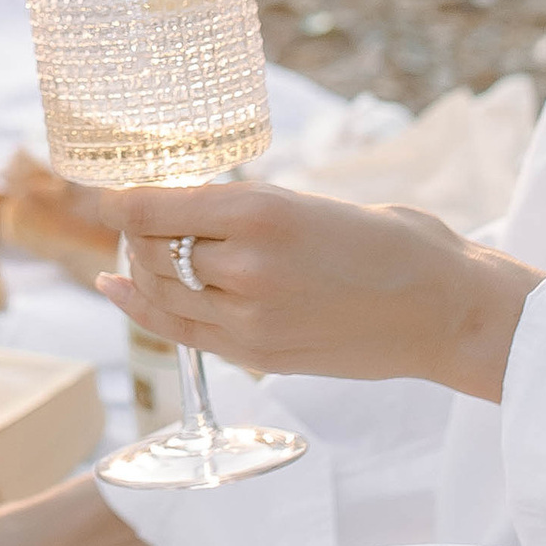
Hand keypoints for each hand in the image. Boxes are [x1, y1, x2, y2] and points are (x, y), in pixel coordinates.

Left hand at [78, 179, 539, 401]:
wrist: (445, 312)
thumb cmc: (392, 245)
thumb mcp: (312, 203)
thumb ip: (247, 210)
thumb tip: (187, 208)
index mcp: (262, 213)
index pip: (153, 208)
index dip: (116, 200)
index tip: (100, 190)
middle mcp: (245, 267)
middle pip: (153, 249)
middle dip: (138, 232)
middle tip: (139, 215)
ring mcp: (249, 318)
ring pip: (162, 291)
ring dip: (145, 267)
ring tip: (143, 248)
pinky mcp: (257, 355)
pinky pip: (179, 332)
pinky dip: (140, 309)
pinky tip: (116, 286)